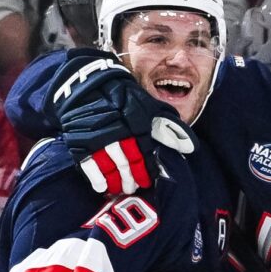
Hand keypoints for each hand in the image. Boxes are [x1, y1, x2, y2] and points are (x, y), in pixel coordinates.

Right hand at [49, 50, 198, 194]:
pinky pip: (87, 164)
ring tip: (120, 188)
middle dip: (132, 179)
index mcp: (137, 125)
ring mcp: (96, 138)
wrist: (87, 83)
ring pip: (109, 167)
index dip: (148, 170)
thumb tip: (191, 148)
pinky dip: (96, 178)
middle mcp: (117, 133)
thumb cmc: (124, 96)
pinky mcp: (78, 141)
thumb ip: (171, 127)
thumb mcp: (150, 106)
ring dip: (116, 182)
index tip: (149, 180)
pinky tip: (102, 187)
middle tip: (134, 187)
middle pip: (127, 164)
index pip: (145, 155)